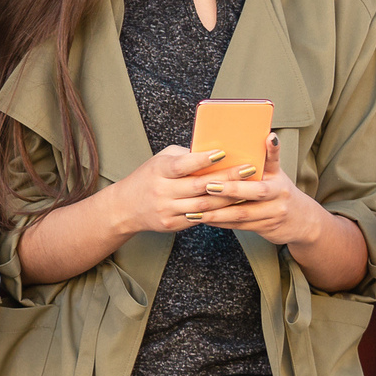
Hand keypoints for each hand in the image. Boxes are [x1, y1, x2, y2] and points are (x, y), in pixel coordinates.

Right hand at [97, 145, 240, 234]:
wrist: (126, 207)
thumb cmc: (149, 177)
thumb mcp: (160, 160)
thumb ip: (185, 156)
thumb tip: (215, 152)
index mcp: (159, 170)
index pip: (182, 165)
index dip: (202, 159)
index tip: (223, 152)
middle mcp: (162, 190)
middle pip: (199, 185)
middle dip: (227, 177)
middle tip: (249, 169)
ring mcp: (167, 209)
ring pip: (204, 204)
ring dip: (229, 197)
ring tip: (249, 188)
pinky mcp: (172, 224)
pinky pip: (200, 218)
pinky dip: (218, 212)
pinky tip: (234, 205)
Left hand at [188, 134, 333, 245]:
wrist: (303, 222)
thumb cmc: (280, 191)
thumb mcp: (276, 174)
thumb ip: (266, 158)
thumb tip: (264, 135)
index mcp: (278, 178)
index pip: (273, 162)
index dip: (271, 150)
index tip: (260, 141)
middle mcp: (278, 195)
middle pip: (255, 192)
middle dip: (230, 189)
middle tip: (208, 185)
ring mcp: (273, 214)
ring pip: (242, 213)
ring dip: (217, 212)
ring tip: (195, 208)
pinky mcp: (265, 228)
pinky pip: (238, 225)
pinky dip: (219, 221)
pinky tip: (202, 218)